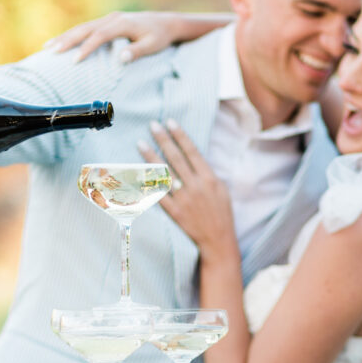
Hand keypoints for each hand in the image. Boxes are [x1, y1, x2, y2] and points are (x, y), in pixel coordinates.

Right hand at [44, 11, 181, 63]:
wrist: (165, 23)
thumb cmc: (159, 36)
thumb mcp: (152, 45)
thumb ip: (137, 51)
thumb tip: (121, 59)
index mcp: (122, 23)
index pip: (100, 36)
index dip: (86, 48)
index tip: (75, 61)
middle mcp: (112, 18)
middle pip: (85, 29)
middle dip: (66, 40)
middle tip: (50, 51)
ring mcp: (108, 19)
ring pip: (82, 27)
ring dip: (65, 37)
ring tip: (47, 47)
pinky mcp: (107, 22)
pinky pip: (86, 28)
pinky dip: (72, 35)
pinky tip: (61, 42)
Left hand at [138, 120, 235, 260]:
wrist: (218, 240)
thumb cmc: (222, 213)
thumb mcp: (221, 189)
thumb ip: (208, 174)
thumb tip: (194, 158)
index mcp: (209, 178)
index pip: (192, 151)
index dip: (180, 135)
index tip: (170, 122)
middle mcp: (195, 186)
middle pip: (176, 158)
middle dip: (163, 140)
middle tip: (152, 125)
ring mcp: (184, 199)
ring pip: (164, 173)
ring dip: (151, 157)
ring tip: (140, 143)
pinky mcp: (175, 211)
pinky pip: (158, 194)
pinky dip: (148, 183)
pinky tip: (139, 171)